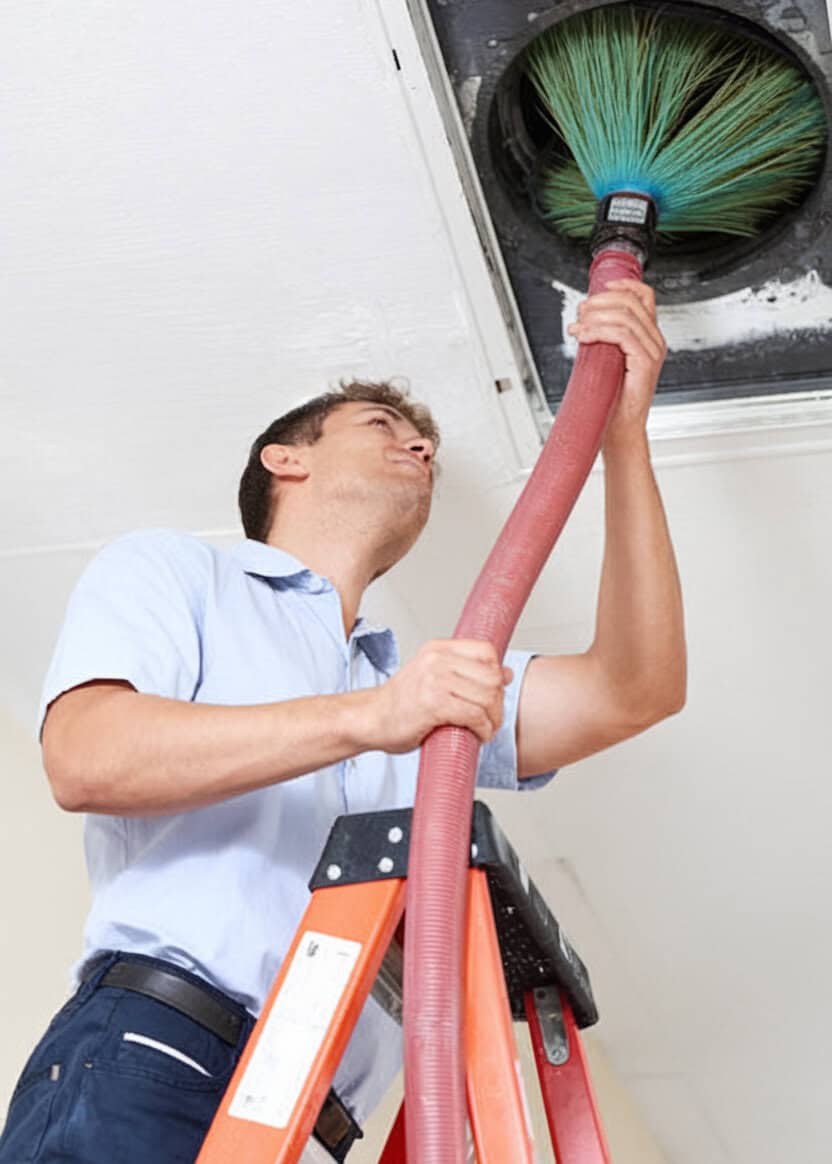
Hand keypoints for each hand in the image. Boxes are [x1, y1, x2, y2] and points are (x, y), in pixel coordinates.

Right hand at [366, 639, 512, 753]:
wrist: (370, 719)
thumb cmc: (400, 705)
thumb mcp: (433, 678)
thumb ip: (466, 674)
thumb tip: (505, 673)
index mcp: (437, 649)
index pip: (486, 651)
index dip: (496, 674)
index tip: (492, 693)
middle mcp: (436, 660)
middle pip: (491, 676)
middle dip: (498, 702)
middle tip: (491, 719)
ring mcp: (434, 680)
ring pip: (486, 697)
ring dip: (493, 719)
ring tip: (485, 730)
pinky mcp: (433, 704)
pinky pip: (474, 715)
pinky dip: (483, 729)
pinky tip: (478, 735)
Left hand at [567, 278, 666, 447]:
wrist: (619, 429)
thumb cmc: (612, 399)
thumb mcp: (607, 360)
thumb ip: (604, 339)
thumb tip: (584, 320)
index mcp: (648, 337)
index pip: (644, 297)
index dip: (624, 285)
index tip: (601, 287)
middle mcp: (654, 341)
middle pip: (631, 302)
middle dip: (600, 302)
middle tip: (580, 313)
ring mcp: (652, 352)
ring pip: (625, 317)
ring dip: (594, 317)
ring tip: (577, 327)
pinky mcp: (646, 364)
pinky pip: (623, 336)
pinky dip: (600, 331)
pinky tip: (584, 336)